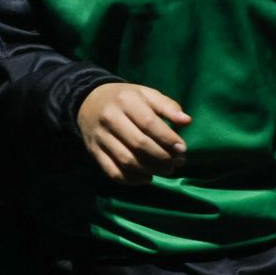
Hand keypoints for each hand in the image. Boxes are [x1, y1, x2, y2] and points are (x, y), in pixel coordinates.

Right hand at [76, 82, 191, 183]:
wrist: (89, 101)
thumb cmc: (125, 99)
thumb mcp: (146, 94)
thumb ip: (167, 106)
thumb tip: (187, 121)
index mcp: (125, 101)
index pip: (149, 123)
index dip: (168, 139)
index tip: (182, 149)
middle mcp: (110, 118)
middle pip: (139, 144)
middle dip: (163, 157)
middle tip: (177, 162)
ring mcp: (100, 137)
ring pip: (127, 161)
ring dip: (150, 170)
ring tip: (165, 170)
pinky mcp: (94, 152)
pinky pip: (113, 172)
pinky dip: (132, 180)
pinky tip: (146, 177)